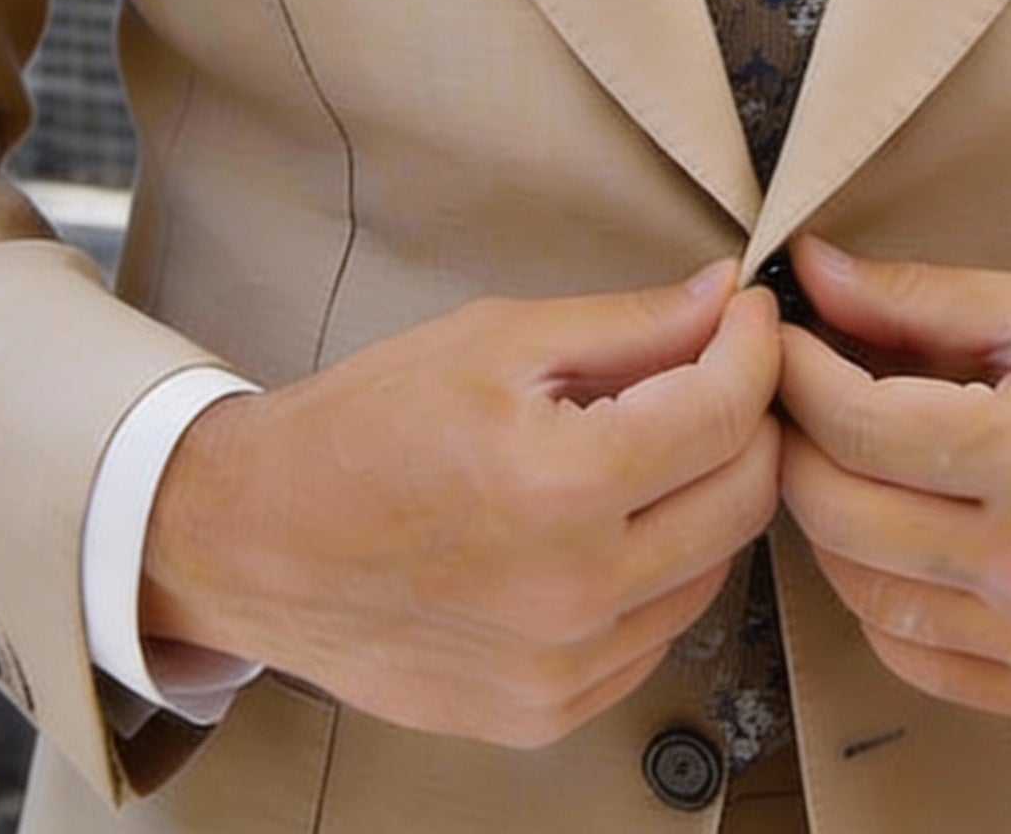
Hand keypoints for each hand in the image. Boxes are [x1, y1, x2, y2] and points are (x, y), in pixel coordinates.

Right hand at [141, 263, 780, 747]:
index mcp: (560, 486)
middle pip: (744, 498)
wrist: (255, 541)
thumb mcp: (496, 340)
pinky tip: (612, 522)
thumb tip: (724, 297)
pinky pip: (658, 633)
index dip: (754, 348)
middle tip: (717, 370)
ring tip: (653, 444)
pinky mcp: (546, 713)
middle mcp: (573, 593)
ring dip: (708, 495)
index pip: (725, 413)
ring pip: (714, 569)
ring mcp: (562, 669)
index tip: (748, 316)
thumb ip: (629, 324)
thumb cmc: (364, 428)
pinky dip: (661, 569)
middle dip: (750, 419)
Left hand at [777, 236, 1010, 727]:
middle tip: (795, 393)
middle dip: (794, 442)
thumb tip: (816, 273)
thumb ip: (923, 298)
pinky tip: (894, 541)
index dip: (796, 373)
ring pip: (863, 595)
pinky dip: (882, 602)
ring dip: (828, 522)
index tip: (782, 338)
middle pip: (839, 514)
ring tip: (842, 460)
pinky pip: (919, 662)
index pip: (855, 425)